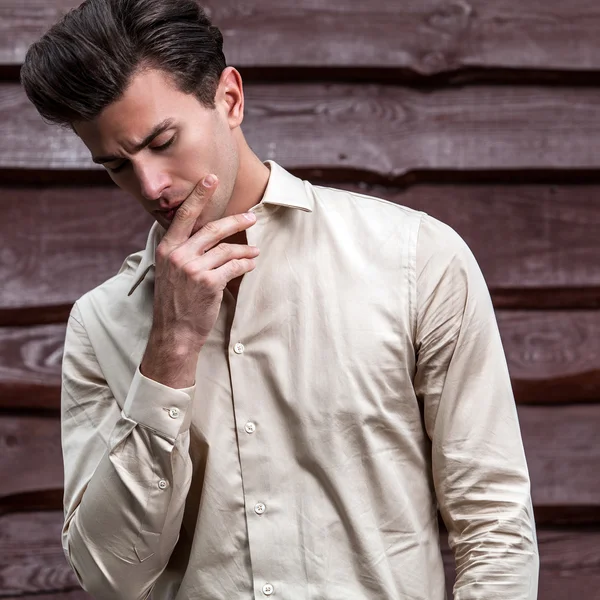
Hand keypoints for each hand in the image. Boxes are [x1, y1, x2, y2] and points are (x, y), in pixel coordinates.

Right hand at [140, 174, 258, 386]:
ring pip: (227, 249)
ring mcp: (193, 268)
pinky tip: (250, 264)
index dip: (198, 195)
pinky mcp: (209, 282)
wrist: (174, 333)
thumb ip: (182, 250)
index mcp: (166, 248)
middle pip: (213, 229)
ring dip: (245, 250)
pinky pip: (234, 266)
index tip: (211, 179)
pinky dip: (245, 264)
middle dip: (236, 221)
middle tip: (251, 217)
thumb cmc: (175, 302)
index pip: (184, 215)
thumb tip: (204, 233)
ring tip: (255, 252)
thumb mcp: (169, 271)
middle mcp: (178, 255)